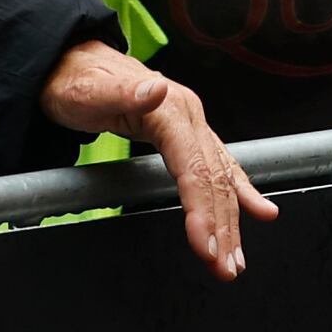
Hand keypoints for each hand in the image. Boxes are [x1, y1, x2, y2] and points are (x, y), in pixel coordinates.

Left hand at [39, 39, 276, 278]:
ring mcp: (191, 125)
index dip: (201, 208)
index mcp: (169, 109)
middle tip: (225, 268)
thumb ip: (121, 92)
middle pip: (212, 179)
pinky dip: (240, 192)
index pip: (193, 166)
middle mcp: (188, 116)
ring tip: (236, 261)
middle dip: (222, 227)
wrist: (71, 63)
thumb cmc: (75, 81)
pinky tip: (259, 211)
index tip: (205, 246)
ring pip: (221, 179)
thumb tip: (156, 91)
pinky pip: (220, 167)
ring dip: (231, 221)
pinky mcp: (187, 135)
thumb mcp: (88, 90)